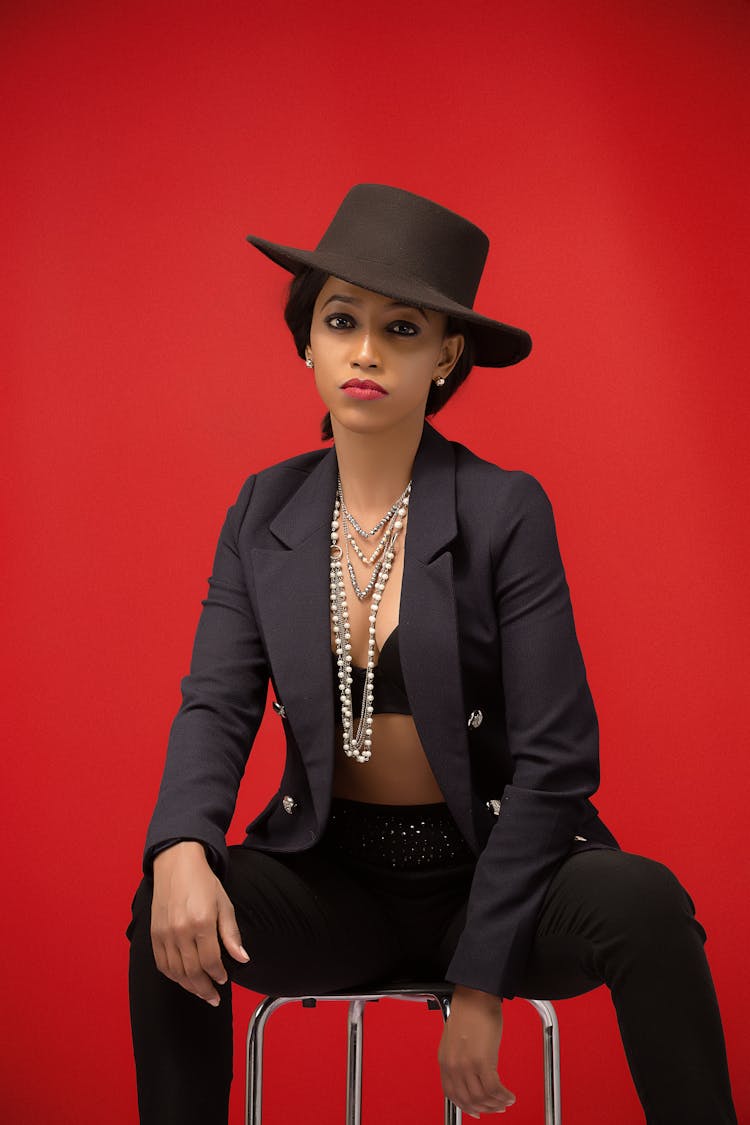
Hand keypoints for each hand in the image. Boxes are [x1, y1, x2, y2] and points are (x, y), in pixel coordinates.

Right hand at [150, 841, 248, 1004]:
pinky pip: (162, 964)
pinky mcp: (154, 934)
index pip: (210, 962)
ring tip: (201, 992)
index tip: (224, 980)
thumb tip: (242, 958)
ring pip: (176, 972)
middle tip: (214, 998)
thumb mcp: (225, 904)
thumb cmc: (204, 882)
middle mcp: (180, 931)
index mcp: (201, 922)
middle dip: (205, 989)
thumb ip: (231, 935)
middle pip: (192, 972)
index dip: (218, 975)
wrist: (177, 864)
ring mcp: (165, 933)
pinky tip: (183, 980)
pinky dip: (173, 976)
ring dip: (189, 987)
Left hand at [438, 985, 515, 1117]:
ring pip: (482, 1097)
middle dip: (486, 1108)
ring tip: (506, 1101)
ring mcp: (466, 1064)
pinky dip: (503, 1096)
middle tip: (498, 1108)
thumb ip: (459, 1058)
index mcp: (445, 1060)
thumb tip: (471, 1076)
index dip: (466, 1106)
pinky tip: (509, 1095)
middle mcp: (453, 1065)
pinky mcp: (482, 1060)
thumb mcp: (457, 1039)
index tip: (477, 1110)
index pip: (452, 1094)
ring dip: (497, 1103)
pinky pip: (494, 1088)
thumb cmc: (470, 1010)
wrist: (476, 994)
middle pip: (469, 1100)